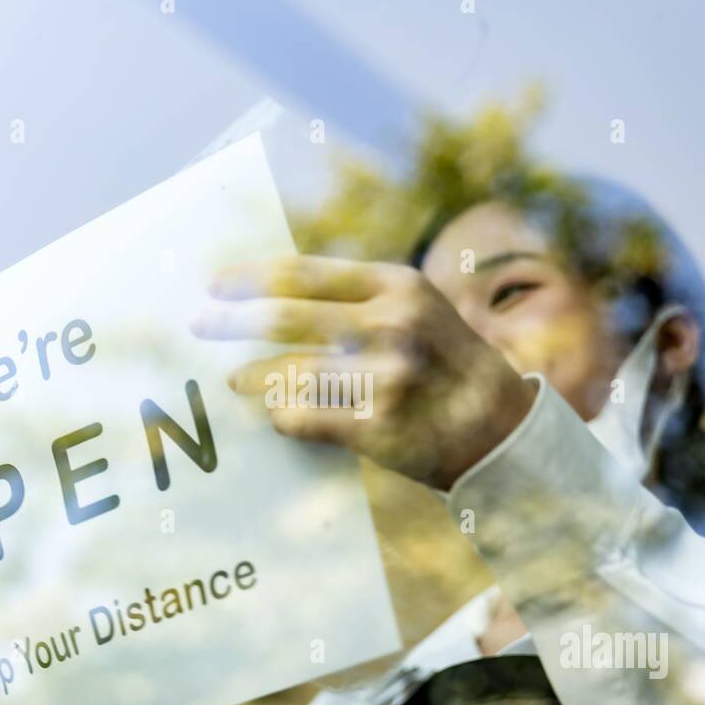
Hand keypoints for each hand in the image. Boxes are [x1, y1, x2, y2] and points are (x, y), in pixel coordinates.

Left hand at [192, 257, 536, 490]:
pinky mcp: (379, 426)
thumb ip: (360, 299)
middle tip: (201, 324)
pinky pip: (305, 418)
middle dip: (233, 320)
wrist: (503, 430)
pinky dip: (284, 416)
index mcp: (398, 286)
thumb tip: (277, 295)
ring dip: (253, 377)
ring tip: (235, 380)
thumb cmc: (450, 364)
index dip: (251, 276)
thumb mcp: (419, 310)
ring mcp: (385, 377)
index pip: (304, 273)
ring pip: (290, 372)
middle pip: (286, 316)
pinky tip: (278, 416)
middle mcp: (391, 324)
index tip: (217, 283)